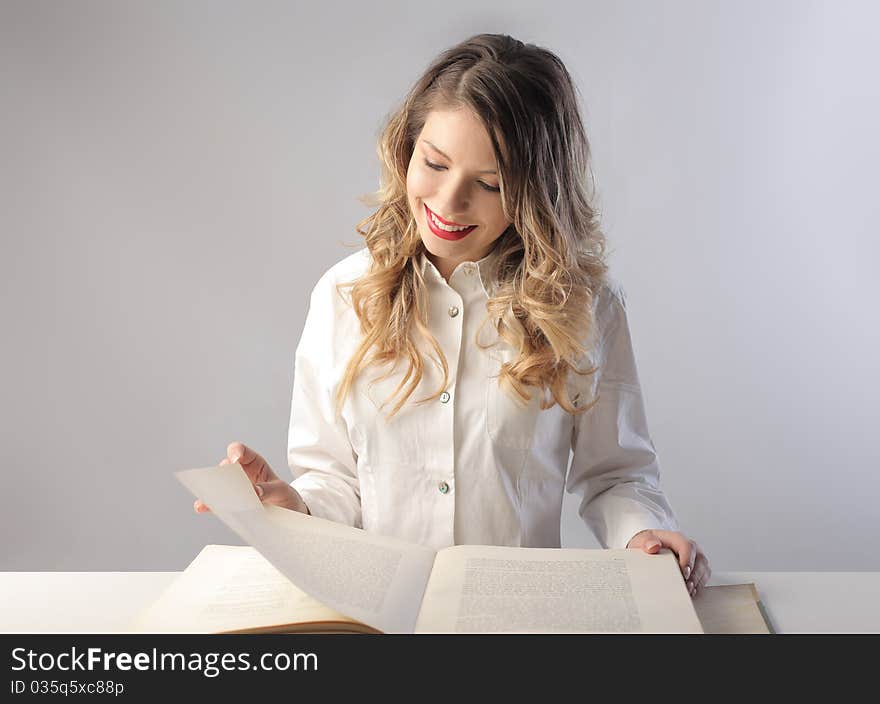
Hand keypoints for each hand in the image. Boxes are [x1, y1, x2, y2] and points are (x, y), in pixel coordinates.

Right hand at [193, 441, 310, 515]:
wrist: (289, 515)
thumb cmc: (286, 497)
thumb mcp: (283, 491)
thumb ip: (269, 490)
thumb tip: (254, 492)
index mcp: (255, 464)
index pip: (240, 452)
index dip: (235, 452)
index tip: (235, 460)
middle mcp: (241, 474)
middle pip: (226, 468)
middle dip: (222, 474)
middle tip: (223, 482)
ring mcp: (235, 490)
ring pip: (218, 485)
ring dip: (212, 489)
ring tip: (209, 496)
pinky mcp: (231, 505)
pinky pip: (217, 503)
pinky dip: (209, 504)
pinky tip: (202, 506)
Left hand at [626, 529, 710, 598]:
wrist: (648, 548)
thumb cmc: (648, 545)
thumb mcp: (642, 540)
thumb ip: (646, 542)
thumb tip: (653, 546)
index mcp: (676, 538)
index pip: (687, 546)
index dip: (687, 560)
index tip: (683, 573)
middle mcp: (689, 547)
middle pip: (700, 560)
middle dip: (693, 575)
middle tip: (685, 586)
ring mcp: (695, 557)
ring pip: (704, 569)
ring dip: (697, 581)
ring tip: (687, 591)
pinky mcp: (697, 567)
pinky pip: (704, 577)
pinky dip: (698, 585)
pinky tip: (690, 591)